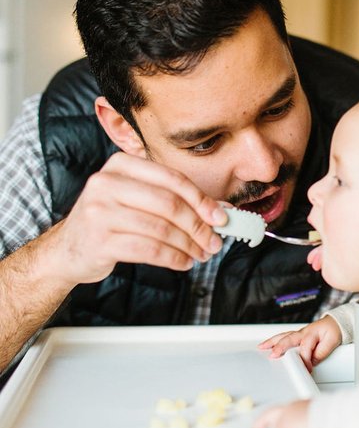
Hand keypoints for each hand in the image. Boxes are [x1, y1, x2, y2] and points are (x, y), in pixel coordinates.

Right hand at [50, 152, 227, 285]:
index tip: (221, 217)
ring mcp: (100, 211)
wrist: (69, 249)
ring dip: (189, 245)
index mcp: (121, 165)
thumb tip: (218, 211)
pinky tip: (184, 262)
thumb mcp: (136, 199)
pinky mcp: (100, 240)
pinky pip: (150, 250)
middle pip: (169, 204)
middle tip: (214, 241)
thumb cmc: (111, 221)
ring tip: (201, 254)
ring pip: (162, 229)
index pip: (172, 179)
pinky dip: (174, 258)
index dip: (201, 199)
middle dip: (199, 226)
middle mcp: (106, 182)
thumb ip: (172, 199)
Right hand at [258, 316, 341, 371]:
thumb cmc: (333, 331)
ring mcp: (299, 334)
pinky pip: (283, 337)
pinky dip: (274, 340)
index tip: (307, 369)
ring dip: (272, 342)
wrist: (336, 323)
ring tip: (262, 347)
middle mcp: (303, 332)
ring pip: (283, 336)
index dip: (306, 359)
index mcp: (312, 334)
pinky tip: (266, 345)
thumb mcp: (332, 341)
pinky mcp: (297, 336)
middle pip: (289, 338)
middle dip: (280, 347)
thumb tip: (311, 361)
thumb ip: (321, 352)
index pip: (306, 348)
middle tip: (273, 355)